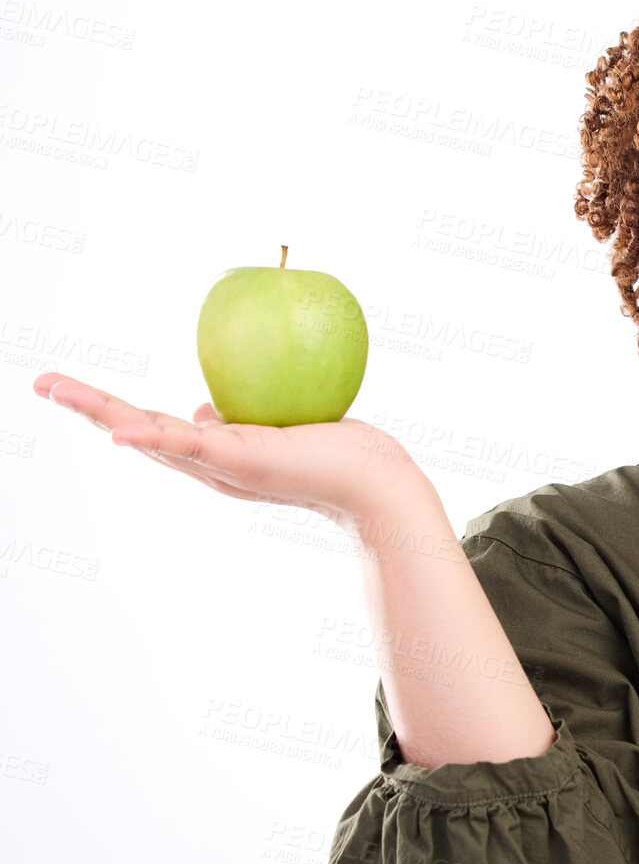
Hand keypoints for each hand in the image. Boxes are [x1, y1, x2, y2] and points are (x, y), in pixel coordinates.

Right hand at [32, 372, 426, 534]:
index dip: (112, 411)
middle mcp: (208, 464)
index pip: (153, 427)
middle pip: (134, 429)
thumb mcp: (276, 428)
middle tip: (39, 381)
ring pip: (147, 432)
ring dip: (98, 411)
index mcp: (214, 454)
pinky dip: (150, 435)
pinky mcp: (239, 460)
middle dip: (86, 406)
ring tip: (52, 387)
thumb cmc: (338, 452)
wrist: (374, 482)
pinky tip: (115, 430)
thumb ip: (236, 421)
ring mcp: (220, 464)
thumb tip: (203, 408)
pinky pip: (187, 443)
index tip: (72, 392)